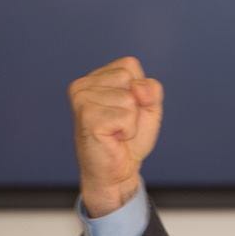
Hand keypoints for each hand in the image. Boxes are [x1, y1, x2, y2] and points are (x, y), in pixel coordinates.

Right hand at [68, 56, 163, 216]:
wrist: (118, 170)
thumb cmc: (130, 138)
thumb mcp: (149, 107)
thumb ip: (151, 89)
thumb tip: (138, 88)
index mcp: (95, 78)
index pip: (129, 65)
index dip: (139, 89)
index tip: (127, 108)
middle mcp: (83, 86)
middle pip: (131, 80)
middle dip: (137, 105)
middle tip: (121, 122)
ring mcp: (82, 101)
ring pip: (129, 99)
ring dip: (131, 120)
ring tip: (116, 131)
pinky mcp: (87, 118)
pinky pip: (126, 116)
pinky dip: (127, 130)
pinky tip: (113, 138)